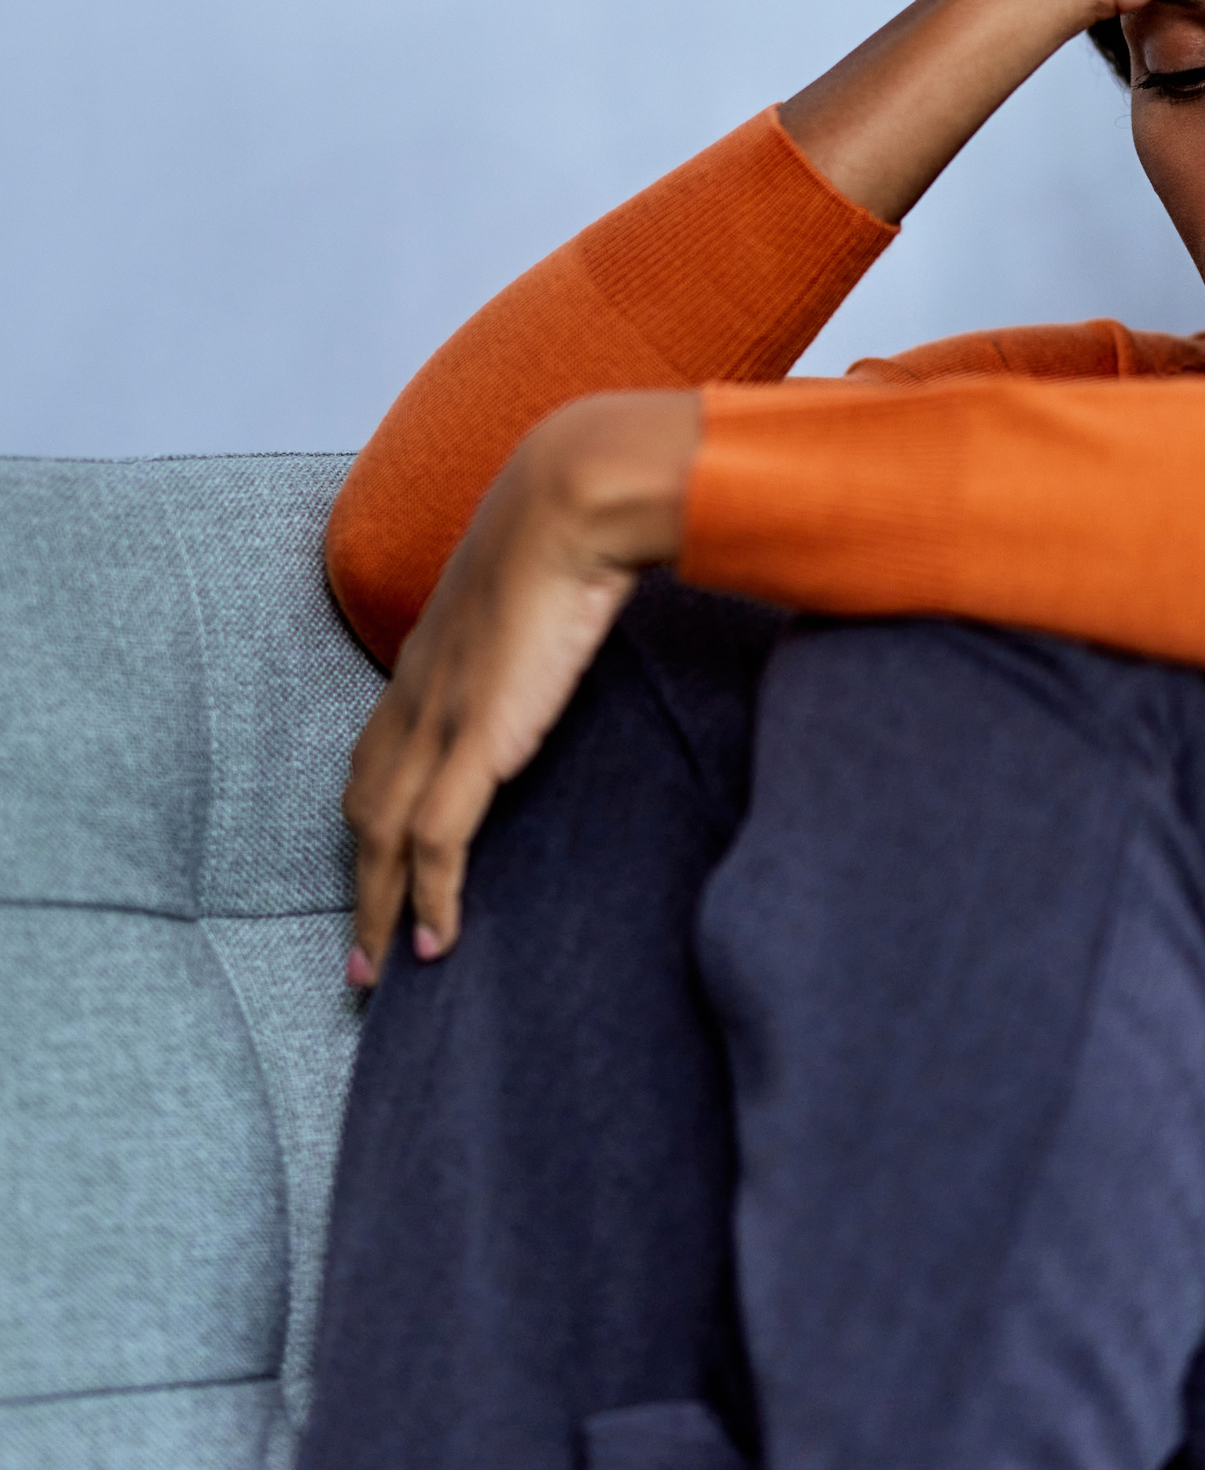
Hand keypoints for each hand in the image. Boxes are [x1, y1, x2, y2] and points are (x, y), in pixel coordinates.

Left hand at [341, 391, 699, 982]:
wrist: (572, 500)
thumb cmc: (574, 519)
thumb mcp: (548, 569)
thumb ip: (547, 602)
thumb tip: (583, 602)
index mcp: (432, 653)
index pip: (380, 750)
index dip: (371, 813)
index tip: (376, 864)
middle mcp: (417, 691)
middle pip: (362, 806)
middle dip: (357, 883)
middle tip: (360, 953)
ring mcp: (439, 718)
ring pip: (380, 836)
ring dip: (377, 908)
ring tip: (384, 969)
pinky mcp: (475, 740)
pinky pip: (435, 842)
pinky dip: (430, 898)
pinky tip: (437, 942)